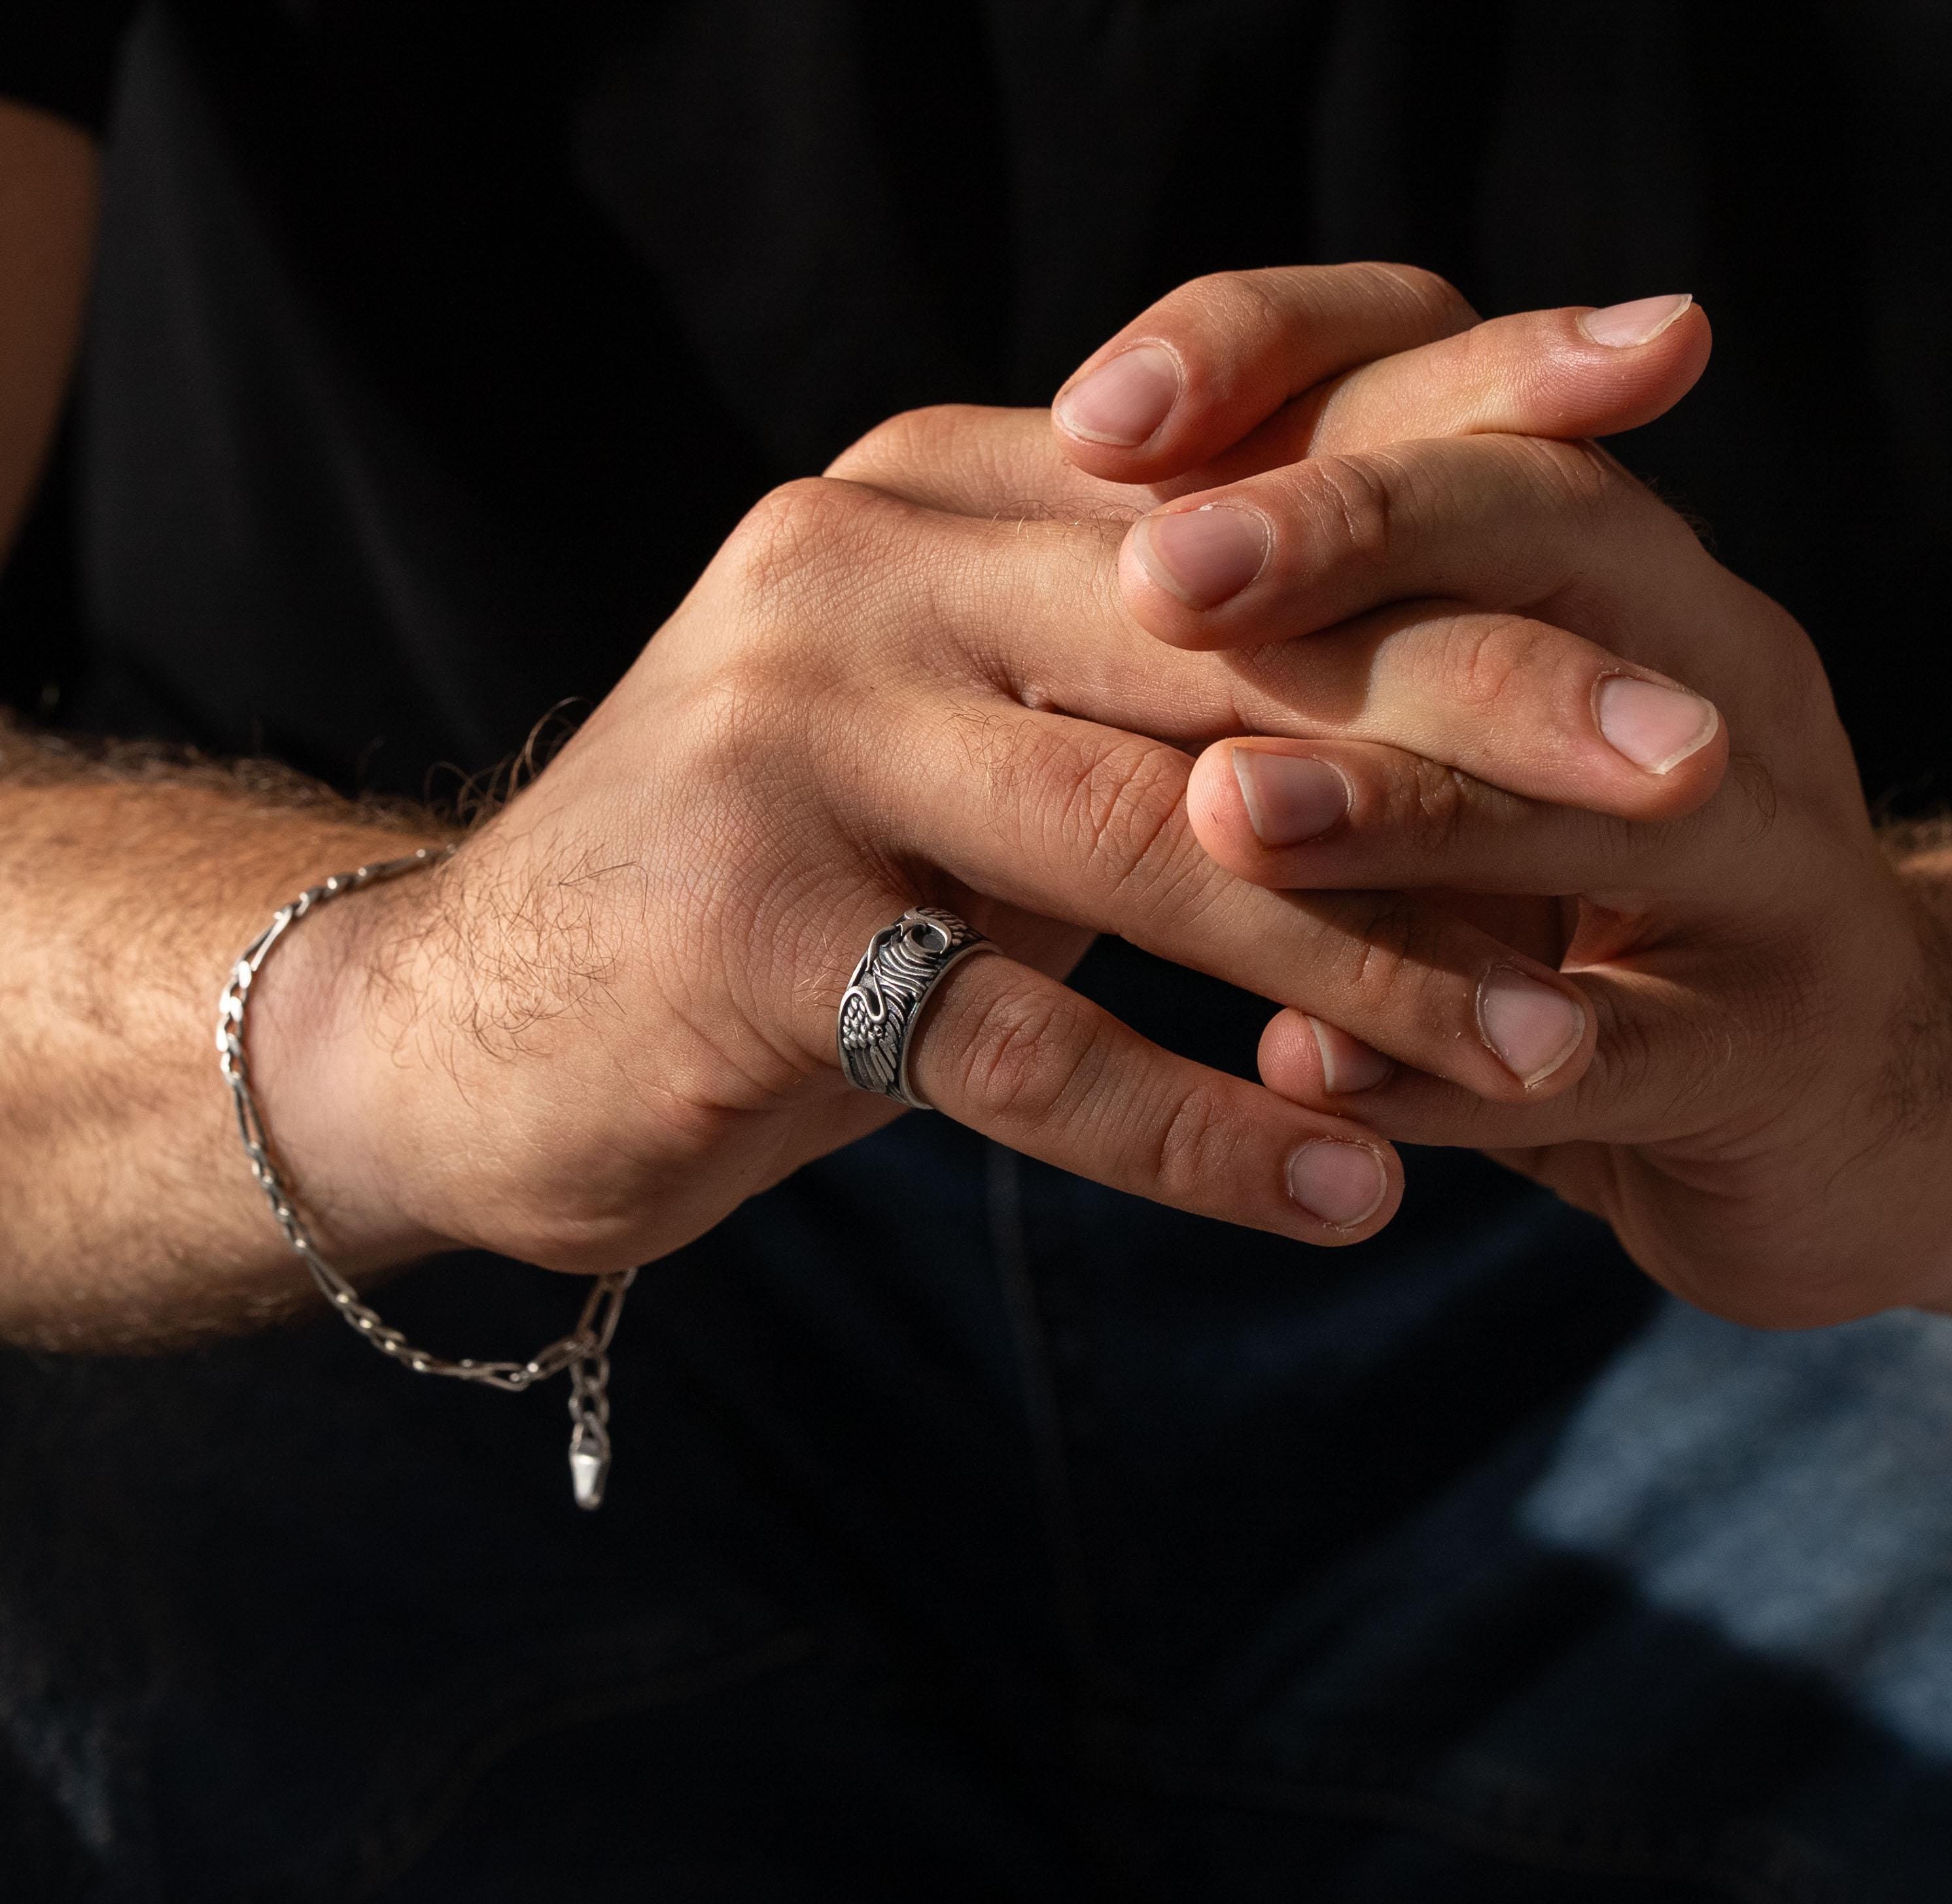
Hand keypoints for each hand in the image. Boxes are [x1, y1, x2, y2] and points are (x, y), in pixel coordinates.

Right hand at [266, 269, 1707, 1278]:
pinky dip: (1201, 1127)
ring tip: (1550, 1048)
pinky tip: (1343, 1193)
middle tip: (1676, 781)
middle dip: (1473, 705)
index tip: (1644, 502)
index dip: (1444, 469)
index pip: (1226, 467)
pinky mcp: (743, 933)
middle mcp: (854, 572)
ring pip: (1145, 837)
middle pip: (1222, 630)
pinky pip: (1027, 1042)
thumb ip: (1133, 712)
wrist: (470, 1026)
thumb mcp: (957, 758)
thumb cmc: (768, 901)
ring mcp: (785, 739)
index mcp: (923, 498)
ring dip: (1369, 956)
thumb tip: (1431, 770)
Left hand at [1066, 278, 1942, 1326]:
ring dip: (1397, 804)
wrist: (1815, 1068)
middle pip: (1547, 524)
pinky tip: (1306, 1067)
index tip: (1089, 422)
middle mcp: (1699, 655)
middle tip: (1161, 577)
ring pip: (1600, 797)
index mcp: (1595, 551)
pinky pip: (1618, 1054)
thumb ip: (1306, 642)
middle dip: (1344, 536)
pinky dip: (1446, 1063)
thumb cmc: (1560, 875)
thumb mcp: (1442, 719)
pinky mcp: (1772, 1051)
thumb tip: (1076, 576)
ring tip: (1226, 813)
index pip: (1441, 371)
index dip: (1271, 365)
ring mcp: (1766, 855)